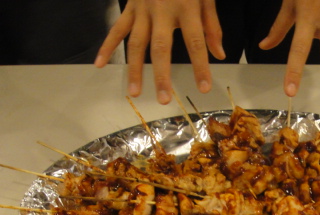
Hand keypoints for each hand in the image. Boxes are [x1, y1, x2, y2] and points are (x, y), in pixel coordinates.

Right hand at [94, 0, 224, 103]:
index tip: (203, 88)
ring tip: (135, 92)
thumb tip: (219, 54)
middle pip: (160, 47)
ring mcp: (142, 9)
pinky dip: (106, 46)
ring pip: (136, 42)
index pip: (195, 42)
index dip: (200, 66)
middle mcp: (162, 10)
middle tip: (163, 100)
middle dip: (162, 75)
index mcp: (186, 7)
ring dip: (134, 69)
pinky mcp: (129, 7)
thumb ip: (211, 26)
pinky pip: (116, 29)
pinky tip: (99, 64)